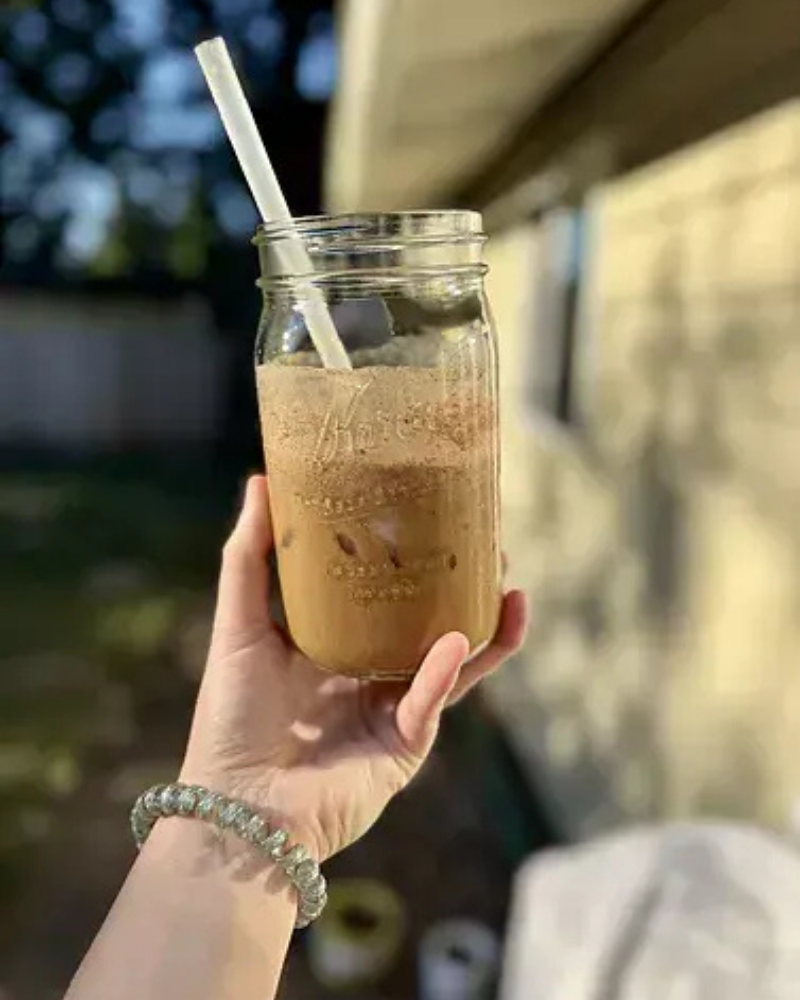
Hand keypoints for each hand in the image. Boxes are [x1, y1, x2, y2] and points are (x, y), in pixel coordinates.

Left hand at [181, 475, 526, 861]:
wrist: (239, 806)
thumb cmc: (230, 718)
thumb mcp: (239, 625)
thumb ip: (249, 557)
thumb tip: (261, 481)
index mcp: (335, 643)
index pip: (385, 592)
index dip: (415, 558)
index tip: (440, 516)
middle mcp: (370, 672)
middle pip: (431, 621)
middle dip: (465, 588)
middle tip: (492, 546)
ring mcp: (392, 708)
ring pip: (453, 661)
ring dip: (484, 628)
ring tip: (511, 588)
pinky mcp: (406, 744)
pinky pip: (433, 700)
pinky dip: (447, 671)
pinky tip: (458, 639)